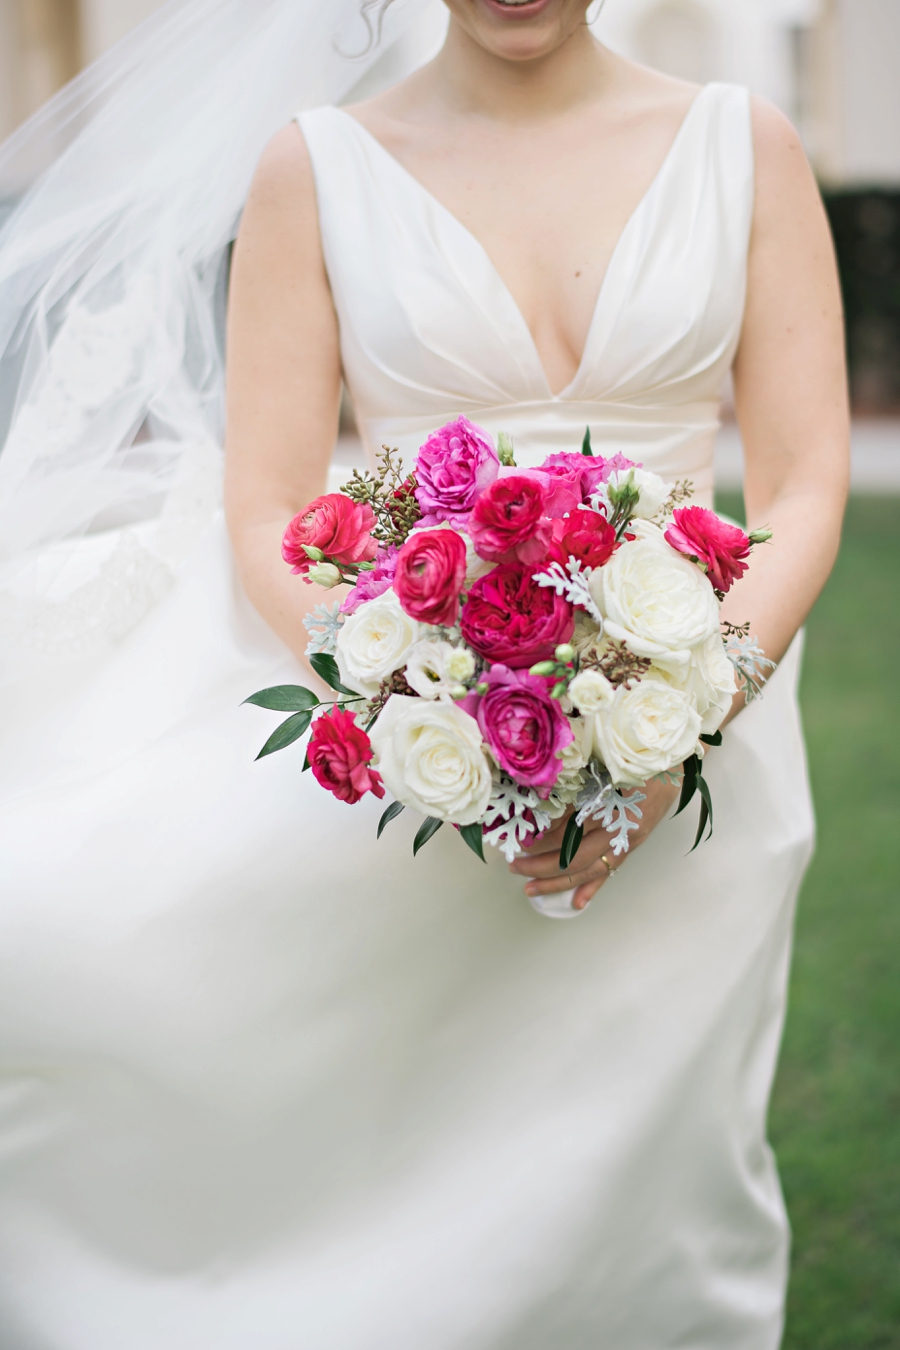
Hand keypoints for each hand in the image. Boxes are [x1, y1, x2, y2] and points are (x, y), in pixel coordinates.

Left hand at [509, 776, 681, 910]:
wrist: (673, 762)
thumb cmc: (633, 757)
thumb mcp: (598, 765)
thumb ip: (571, 788)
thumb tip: (539, 813)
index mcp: (604, 804)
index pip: (564, 831)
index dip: (539, 839)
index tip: (518, 840)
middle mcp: (615, 827)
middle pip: (572, 855)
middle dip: (539, 865)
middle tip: (514, 867)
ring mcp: (625, 839)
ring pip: (587, 869)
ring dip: (558, 882)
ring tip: (532, 890)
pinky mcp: (632, 844)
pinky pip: (610, 870)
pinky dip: (593, 888)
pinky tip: (577, 903)